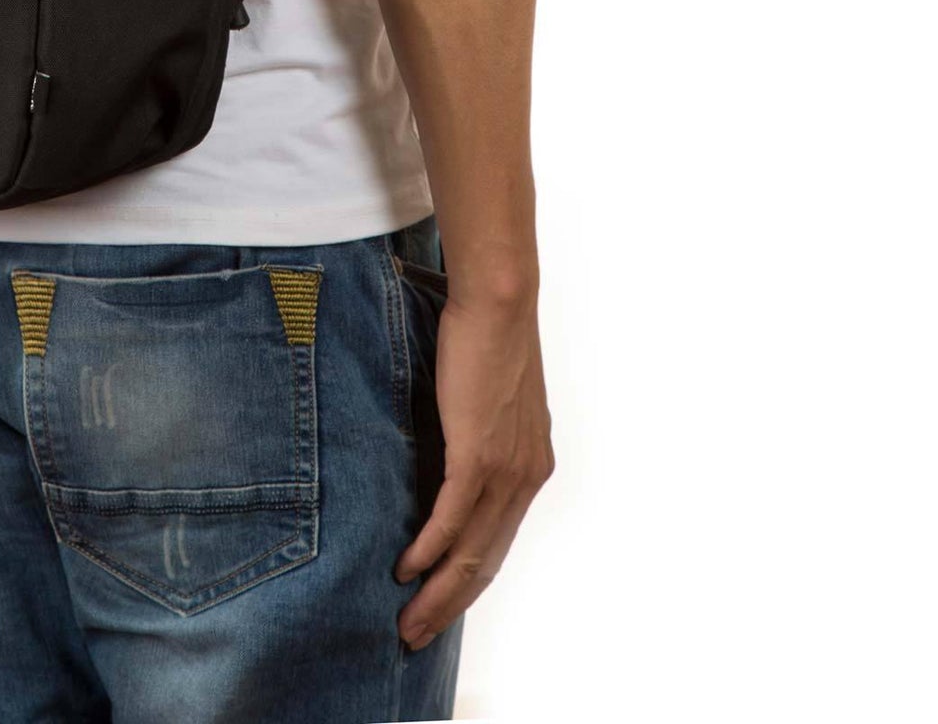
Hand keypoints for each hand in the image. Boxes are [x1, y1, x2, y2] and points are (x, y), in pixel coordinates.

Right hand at [397, 292, 552, 649]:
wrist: (500, 303)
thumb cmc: (487, 335)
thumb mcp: (486, 396)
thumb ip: (473, 429)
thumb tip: (442, 439)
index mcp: (530, 467)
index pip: (497, 543)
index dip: (467, 581)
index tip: (438, 605)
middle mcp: (524, 478)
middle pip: (486, 562)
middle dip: (449, 605)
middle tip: (415, 633)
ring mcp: (504, 469)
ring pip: (469, 551)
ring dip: (436, 592)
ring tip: (407, 619)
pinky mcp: (478, 454)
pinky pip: (452, 518)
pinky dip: (429, 549)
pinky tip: (406, 569)